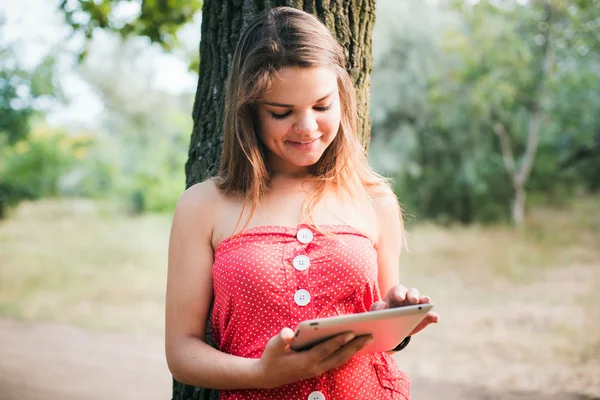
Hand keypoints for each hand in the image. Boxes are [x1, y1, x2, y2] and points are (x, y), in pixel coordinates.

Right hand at [255, 327, 372, 388]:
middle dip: (355, 346)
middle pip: (339, 356)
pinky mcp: (319, 369)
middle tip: (369, 335)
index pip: (325, 350)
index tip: (351, 332)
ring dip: (354, 350)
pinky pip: (337, 361)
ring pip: (340, 360)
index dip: (338, 341)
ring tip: (367, 338)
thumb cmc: (271, 358)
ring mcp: (318, 370)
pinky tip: (355, 345)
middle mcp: (315, 367)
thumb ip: (281, 339)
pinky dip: (348, 353)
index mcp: (305, 361)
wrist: (268, 376)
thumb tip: (288, 332)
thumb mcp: (272, 347)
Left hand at [370, 285, 438, 335]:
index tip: (400, 298)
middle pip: (412, 292)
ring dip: (425, 302)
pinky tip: (435, 318)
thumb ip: (376, 308)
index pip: (398, 290)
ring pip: (422, 301)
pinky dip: (433, 316)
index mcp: (395, 294)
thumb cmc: (383, 316)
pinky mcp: (424, 317)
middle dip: (413, 295)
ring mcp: (417, 306)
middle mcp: (408, 297)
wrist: (390, 328)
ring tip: (427, 305)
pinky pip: (430, 315)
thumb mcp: (376, 312)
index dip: (399, 293)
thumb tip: (383, 307)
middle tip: (414, 300)